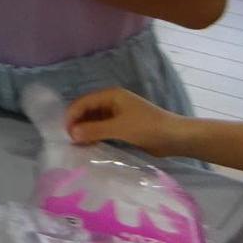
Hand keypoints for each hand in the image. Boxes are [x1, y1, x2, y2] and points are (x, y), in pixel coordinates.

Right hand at [65, 87, 186, 156]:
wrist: (177, 138)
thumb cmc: (148, 128)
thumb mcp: (120, 128)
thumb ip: (94, 130)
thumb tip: (71, 134)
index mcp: (110, 96)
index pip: (83, 102)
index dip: (72, 116)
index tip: (65, 134)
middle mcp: (112, 102)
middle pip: (87, 111)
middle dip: (78, 124)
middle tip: (71, 142)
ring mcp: (118, 114)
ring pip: (94, 121)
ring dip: (86, 131)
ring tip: (80, 146)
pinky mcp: (124, 127)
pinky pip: (103, 129)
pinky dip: (96, 136)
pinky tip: (92, 147)